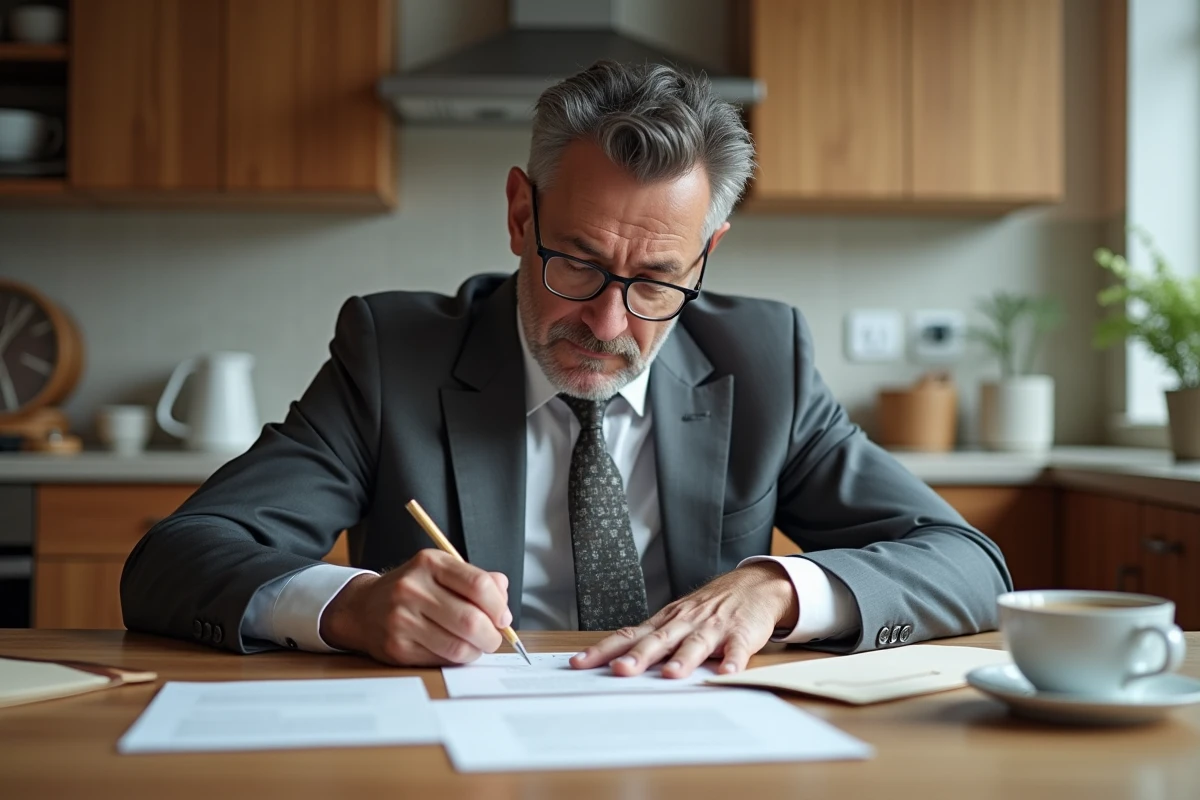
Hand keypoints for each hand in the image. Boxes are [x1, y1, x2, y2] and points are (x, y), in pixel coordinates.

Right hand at [319, 549, 511, 665]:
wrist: (363, 608)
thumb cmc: (412, 589)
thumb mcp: (441, 571)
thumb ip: (477, 579)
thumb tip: (503, 596)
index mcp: (430, 563)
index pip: (478, 585)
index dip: (499, 606)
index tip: (503, 617)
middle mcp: (413, 589)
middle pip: (471, 620)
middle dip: (492, 635)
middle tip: (494, 637)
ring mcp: (402, 619)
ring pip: (458, 645)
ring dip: (477, 650)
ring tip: (476, 645)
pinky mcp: (397, 647)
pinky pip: (442, 659)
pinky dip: (457, 659)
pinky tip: (456, 649)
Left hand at [569, 562, 797, 677]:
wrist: (754, 585)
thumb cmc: (709, 608)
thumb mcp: (676, 619)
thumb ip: (651, 640)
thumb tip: (615, 662)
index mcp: (666, 622)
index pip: (629, 635)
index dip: (604, 649)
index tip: (579, 663)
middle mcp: (685, 623)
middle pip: (658, 640)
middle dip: (639, 656)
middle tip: (620, 670)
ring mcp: (713, 628)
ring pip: (695, 644)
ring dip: (683, 659)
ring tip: (672, 674)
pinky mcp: (741, 634)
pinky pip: (737, 650)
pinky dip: (732, 661)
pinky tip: (727, 673)